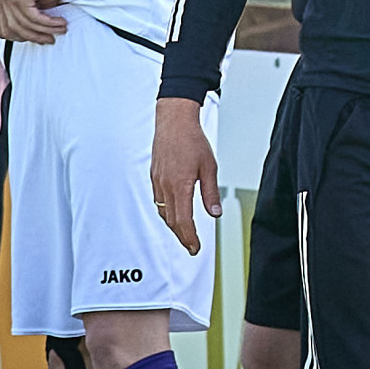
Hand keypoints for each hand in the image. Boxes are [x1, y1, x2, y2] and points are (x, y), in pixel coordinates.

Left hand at [0, 0, 68, 44]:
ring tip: (61, 30)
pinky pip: (32, 19)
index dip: (21, 36)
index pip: (3, 27)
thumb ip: (29, 16)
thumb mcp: (36, 1)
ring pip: (23, 26)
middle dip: (33, 37)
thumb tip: (31, 36)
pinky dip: (48, 23)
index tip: (40, 38)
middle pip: (10, 30)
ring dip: (45, 31)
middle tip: (50, 40)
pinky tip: (60, 23)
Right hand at [151, 98, 221, 254]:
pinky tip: (173, 212)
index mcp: (180, 186)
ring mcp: (158, 182)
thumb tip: (215, 213)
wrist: (174, 121)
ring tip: (184, 233)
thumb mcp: (209, 167)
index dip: (189, 237)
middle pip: (171, 221)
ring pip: (163, 212)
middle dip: (182, 236)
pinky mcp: (154, 176)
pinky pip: (158, 201)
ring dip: (173, 225)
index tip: (195, 247)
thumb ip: (211, 192)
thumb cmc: (191, 139)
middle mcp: (165, 186)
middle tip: (191, 246)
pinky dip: (166, 212)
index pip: (183, 221)